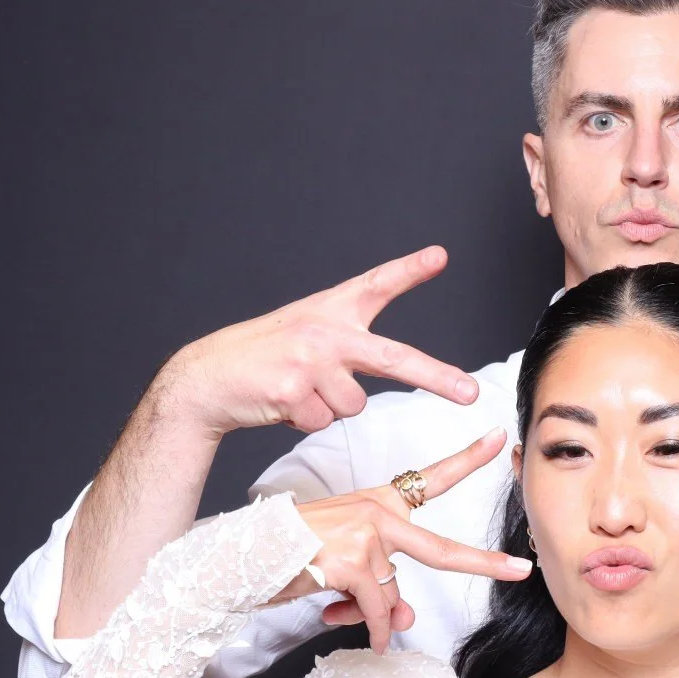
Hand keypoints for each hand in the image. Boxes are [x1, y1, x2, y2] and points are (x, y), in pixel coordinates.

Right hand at [156, 245, 480, 437]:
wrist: (206, 378)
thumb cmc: (263, 358)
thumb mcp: (305, 334)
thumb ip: (347, 346)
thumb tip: (382, 374)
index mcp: (331, 311)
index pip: (377, 284)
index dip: (409, 269)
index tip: (439, 256)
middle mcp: (325, 331)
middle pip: (395, 358)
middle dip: (438, 378)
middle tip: (472, 394)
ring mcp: (310, 360)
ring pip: (353, 406)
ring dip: (327, 407)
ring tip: (294, 389)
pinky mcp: (292, 390)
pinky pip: (322, 421)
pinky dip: (304, 420)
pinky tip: (278, 401)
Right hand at [266, 428, 532, 650]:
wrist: (246, 558)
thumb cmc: (295, 557)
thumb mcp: (348, 568)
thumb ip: (384, 589)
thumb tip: (405, 622)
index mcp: (379, 503)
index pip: (431, 478)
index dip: (468, 459)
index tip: (499, 439)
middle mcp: (377, 513)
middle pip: (440, 549)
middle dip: (485, 563)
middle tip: (521, 569)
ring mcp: (365, 536)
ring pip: (394, 593)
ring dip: (374, 613)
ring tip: (342, 610)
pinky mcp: (350, 563)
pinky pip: (376, 610)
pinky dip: (371, 629)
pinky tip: (362, 636)